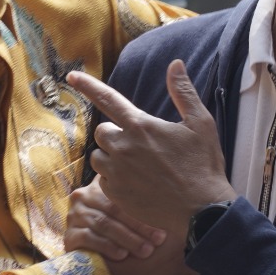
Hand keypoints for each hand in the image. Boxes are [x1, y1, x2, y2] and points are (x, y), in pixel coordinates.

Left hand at [66, 59, 237, 236]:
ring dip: (112, 157)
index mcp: (141, 126)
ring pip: (98, 156)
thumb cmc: (203, 165)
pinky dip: (114, 178)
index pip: (108, 99)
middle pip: (102, 131)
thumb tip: (175, 64)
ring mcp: (117, 172)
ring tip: (138, 166)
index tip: (72, 76)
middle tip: (140, 146)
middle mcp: (123, 147)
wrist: (202, 210)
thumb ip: (183, 92)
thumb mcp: (201, 123)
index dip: (88, 85)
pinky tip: (137, 183)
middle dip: (115, 134)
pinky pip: (102, 179)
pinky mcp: (115, 193)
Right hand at [67, 179, 198, 274]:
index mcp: (102, 185)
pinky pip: (88, 238)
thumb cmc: (126, 239)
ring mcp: (74, 216)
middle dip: (139, 226)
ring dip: (127, 238)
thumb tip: (188, 205)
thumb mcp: (136, 218)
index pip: (124, 193)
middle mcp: (85, 197)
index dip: (146, 210)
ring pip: (103, 223)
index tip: (166, 226)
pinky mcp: (68, 236)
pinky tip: (122, 256)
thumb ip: (150, 206)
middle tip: (159, 241)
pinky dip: (106, 247)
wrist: (99, 267)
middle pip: (114, 208)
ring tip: (146, 251)